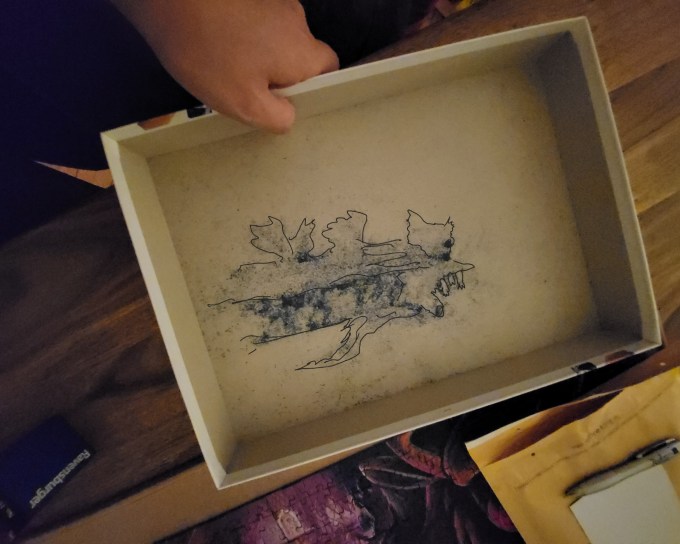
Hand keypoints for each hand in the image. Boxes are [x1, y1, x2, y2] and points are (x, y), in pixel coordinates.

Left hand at [114, 0, 338, 132]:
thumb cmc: (211, 55)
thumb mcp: (244, 104)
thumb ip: (277, 117)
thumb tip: (290, 116)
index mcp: (303, 52)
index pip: (329, 69)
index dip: (312, 87)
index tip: (287, 100)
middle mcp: (296, 21)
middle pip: (300, 53)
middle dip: (281, 73)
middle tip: (252, 90)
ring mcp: (272, 2)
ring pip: (276, 37)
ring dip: (260, 53)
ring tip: (228, 67)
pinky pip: (255, 21)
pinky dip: (243, 35)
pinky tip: (218, 46)